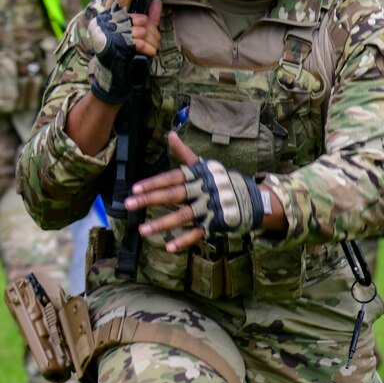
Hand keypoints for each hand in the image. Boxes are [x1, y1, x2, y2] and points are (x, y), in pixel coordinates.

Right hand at [80, 0, 162, 102]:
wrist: (113, 79)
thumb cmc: (125, 57)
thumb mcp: (136, 36)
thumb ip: (147, 19)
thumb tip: (156, 2)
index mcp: (114, 17)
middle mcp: (110, 21)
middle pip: (144, 20)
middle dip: (151, 35)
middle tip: (145, 46)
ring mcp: (114, 31)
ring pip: (147, 32)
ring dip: (151, 45)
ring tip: (141, 53)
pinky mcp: (119, 42)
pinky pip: (145, 43)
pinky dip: (148, 52)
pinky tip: (141, 57)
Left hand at [125, 131, 270, 251]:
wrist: (254, 199)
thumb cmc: (224, 181)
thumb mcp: (206, 166)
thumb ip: (185, 153)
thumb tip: (170, 135)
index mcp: (199, 175)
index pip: (173, 177)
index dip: (154, 183)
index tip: (135, 189)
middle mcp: (204, 190)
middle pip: (174, 195)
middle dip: (150, 200)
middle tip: (129, 205)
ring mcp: (210, 208)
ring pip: (183, 216)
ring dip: (162, 223)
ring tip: (142, 230)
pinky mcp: (216, 224)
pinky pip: (198, 233)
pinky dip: (184, 241)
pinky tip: (168, 247)